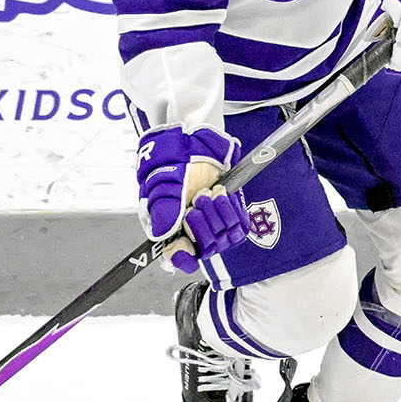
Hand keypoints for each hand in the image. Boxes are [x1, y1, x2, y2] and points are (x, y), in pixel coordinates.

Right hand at [136, 125, 250, 271]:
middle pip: (204, 249)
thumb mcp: (164, 183)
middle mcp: (191, 231)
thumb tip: (161, 235)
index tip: (184, 245)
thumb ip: (162, 210)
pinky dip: (232, 209)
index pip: (176, 258)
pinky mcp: (231, 217)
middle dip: (202, 223)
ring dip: (217, 213)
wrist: (199, 142)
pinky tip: (223, 193)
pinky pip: (239, 228)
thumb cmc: (177, 161)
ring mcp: (213, 225)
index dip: (181, 257)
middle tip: (198, 198)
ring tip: (210, 191)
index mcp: (168, 228)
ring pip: (223, 241)